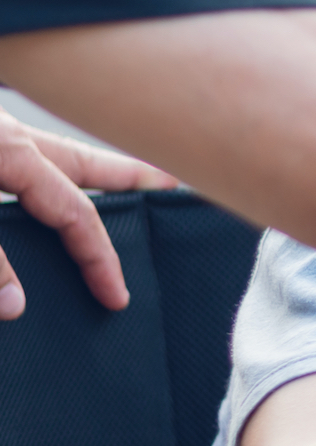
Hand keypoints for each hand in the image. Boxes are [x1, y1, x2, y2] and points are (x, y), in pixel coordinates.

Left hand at [0, 108, 177, 317]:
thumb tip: (16, 307)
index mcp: (10, 150)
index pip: (75, 212)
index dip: (99, 257)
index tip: (116, 295)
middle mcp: (8, 138)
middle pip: (83, 162)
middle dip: (128, 177)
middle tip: (170, 187)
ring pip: (52, 156)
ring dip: (86, 172)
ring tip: (120, 183)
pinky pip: (20, 159)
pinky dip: (43, 174)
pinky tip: (40, 188)